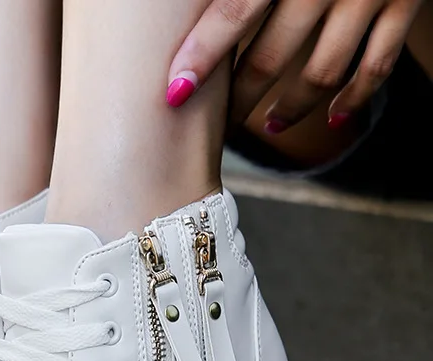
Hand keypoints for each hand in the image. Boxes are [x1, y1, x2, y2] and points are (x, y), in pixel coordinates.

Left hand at [166, 0, 423, 130]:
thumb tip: (195, 2)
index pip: (234, 13)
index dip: (202, 56)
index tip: (175, 92)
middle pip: (271, 57)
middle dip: (239, 98)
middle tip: (219, 124)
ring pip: (322, 72)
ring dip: (291, 107)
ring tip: (268, 123)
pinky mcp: (408, 0)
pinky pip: (378, 66)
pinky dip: (354, 99)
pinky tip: (333, 119)